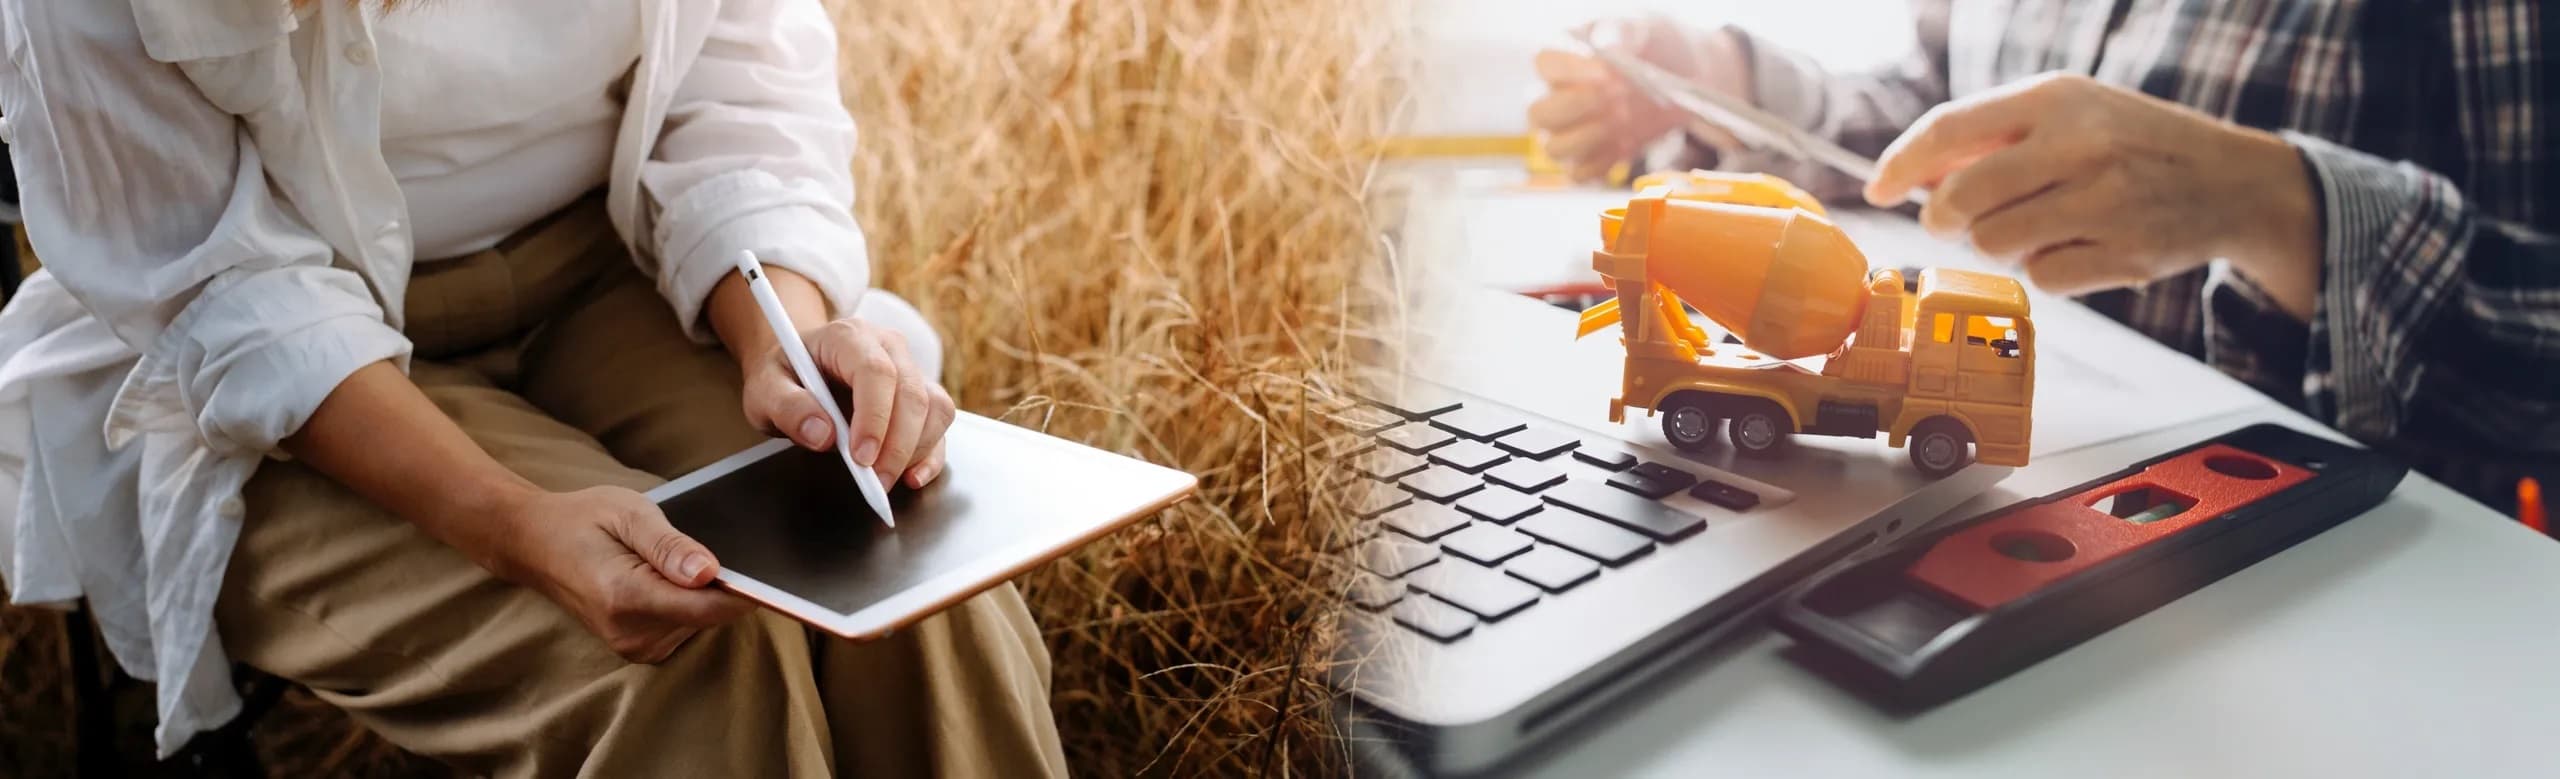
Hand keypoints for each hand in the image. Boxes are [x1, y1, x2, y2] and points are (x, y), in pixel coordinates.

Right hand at [490, 486, 753, 662]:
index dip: (744, 591)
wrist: (535, 543)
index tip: (769, 572)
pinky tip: (661, 578)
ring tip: (664, 560)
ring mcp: (633, 646)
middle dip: (716, 583)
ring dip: (697, 593)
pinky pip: (685, 626)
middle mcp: (631, 632)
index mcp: (627, 597)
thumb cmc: (583, 520)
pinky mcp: (638, 649)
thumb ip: (670, 546)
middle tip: (693, 546)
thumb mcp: (629, 514)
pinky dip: (685, 604)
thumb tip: (710, 573)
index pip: (709, 607)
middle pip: (709, 615)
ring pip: (700, 622)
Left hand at [741, 317, 956, 487]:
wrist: (798, 368)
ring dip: (917, 450)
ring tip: (884, 479)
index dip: (875, 417)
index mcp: (848, 336)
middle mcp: (888, 347)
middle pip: (912, 393)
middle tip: (874, 482)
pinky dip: (932, 453)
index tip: (860, 457)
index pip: (876, 371)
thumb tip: (822, 435)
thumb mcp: (765, 389)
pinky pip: (940, 422)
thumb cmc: (784, 375)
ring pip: (935, 407)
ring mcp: (909, 369)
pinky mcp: (921, 394)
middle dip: (898, 446)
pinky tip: (912, 475)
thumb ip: (787, 407)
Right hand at [1529, 17, 1750, 181]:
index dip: (1570, 71)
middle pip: (1539, 114)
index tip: (1606, 73)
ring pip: (1553, 149)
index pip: (1544, 65)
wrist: (1683, 76)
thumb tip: (1607, 47)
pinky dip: (1602, 163)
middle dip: (1575, 109)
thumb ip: (1622, 31)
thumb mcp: (1643, 27)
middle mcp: (1556, 98)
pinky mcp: (1589, 158)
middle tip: (1615, 97)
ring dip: (1588, 138)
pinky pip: (1580, 173)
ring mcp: (1569, 132)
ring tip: (1622, 119)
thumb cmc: (1653, 46)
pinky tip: (1626, 143)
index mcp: (1562, 59)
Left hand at [1864, 73, 2320, 319]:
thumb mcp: (2068, 112)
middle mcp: (2082, 145)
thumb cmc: (2130, 143)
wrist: (2232, 181)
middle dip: (1941, 218)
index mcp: (2057, 98)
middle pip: (1960, 199)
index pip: (1949, 131)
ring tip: (2037, 223)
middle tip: (1951, 220)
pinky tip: (2078, 244)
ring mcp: (2106, 202)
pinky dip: (2045, 268)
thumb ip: (1991, 136)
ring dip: (1998, 243)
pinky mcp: (2123, 255)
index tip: (1875, 190)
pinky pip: (2041, 277)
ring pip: (1994, 244)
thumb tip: (1910, 177)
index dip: (1900, 166)